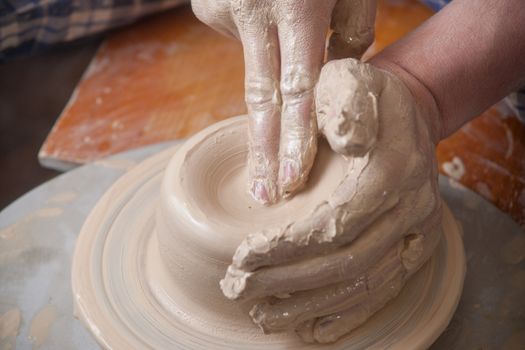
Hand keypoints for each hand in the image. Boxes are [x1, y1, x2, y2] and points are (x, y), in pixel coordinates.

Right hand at [191, 0, 375, 203]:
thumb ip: (350, 31)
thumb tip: (335, 80)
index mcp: (297, 6)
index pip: (298, 90)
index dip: (296, 138)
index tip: (291, 180)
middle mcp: (251, 13)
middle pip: (260, 100)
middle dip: (265, 151)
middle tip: (263, 196)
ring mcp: (222, 10)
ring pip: (254, 65)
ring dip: (271, 61)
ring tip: (284, 17)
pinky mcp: (207, 9)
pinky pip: (240, 38)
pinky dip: (257, 35)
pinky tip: (262, 6)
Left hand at [220, 58, 443, 342]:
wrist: (405, 114)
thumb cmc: (363, 96)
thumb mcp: (350, 79)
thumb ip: (345, 104)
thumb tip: (344, 137)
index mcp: (391, 169)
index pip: (335, 223)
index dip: (287, 247)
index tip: (243, 256)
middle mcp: (410, 208)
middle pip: (345, 262)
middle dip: (287, 281)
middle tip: (239, 289)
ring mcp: (416, 232)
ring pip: (362, 284)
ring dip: (309, 305)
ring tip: (263, 316)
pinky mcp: (415, 248)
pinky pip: (384, 291)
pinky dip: (347, 314)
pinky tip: (314, 329)